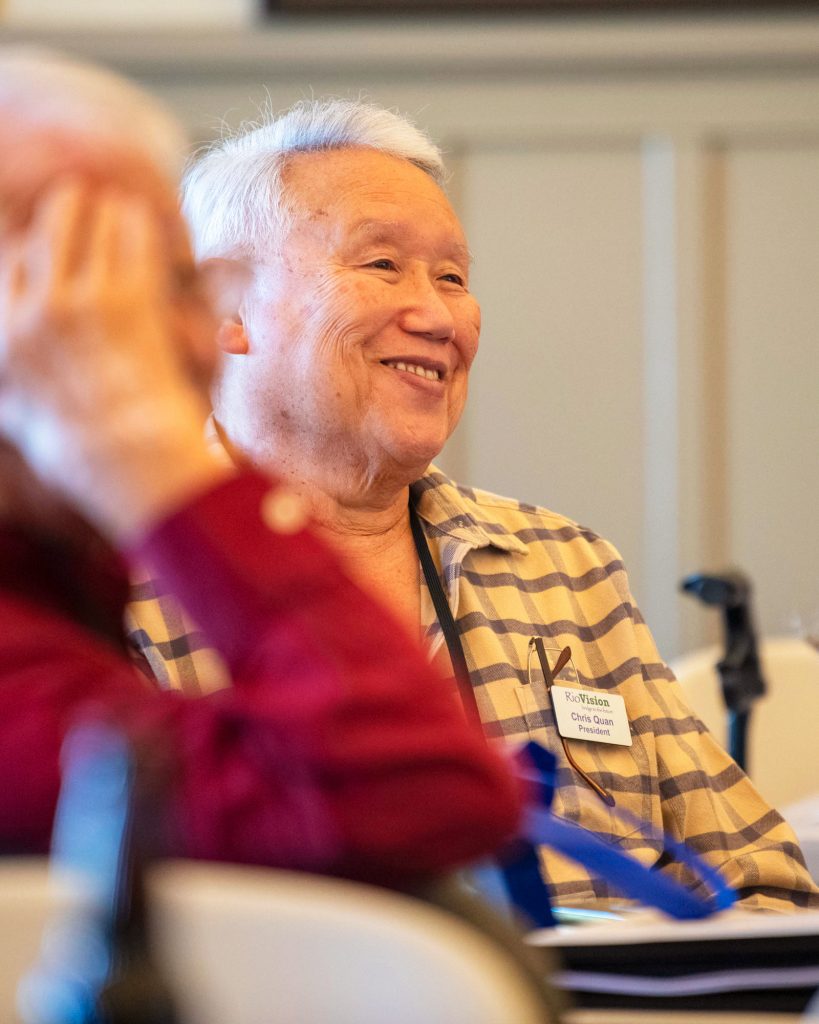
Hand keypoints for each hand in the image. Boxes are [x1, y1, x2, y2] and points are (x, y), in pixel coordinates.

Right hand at [0, 177, 228, 538]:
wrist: (129, 458)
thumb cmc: (81, 448)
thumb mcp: (22, 418)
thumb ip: (8, 391)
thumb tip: (4, 386)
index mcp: (8, 336)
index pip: (7, 262)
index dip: (22, 237)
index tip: (34, 227)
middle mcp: (39, 311)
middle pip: (47, 231)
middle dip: (65, 209)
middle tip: (78, 198)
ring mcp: (86, 302)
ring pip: (91, 226)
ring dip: (105, 211)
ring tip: (116, 206)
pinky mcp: (132, 301)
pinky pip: (133, 242)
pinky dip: (137, 225)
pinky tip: (142, 219)